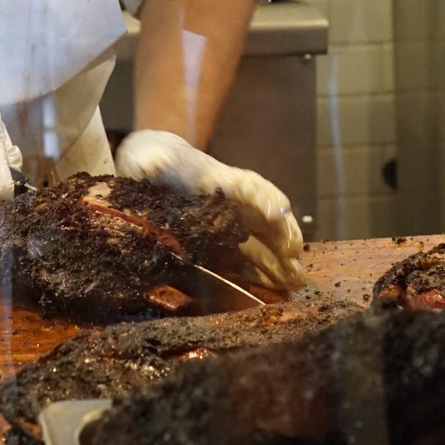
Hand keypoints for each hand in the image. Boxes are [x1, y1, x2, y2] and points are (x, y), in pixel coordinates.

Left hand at [115, 129, 304, 289]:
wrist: (151, 168)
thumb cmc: (153, 160)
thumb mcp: (148, 157)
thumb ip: (152, 162)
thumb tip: (153, 163)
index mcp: (218, 180)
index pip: (248, 186)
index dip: (264, 199)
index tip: (277, 212)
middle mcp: (234, 201)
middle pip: (268, 215)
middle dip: (284, 235)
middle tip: (294, 258)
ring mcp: (232, 222)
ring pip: (264, 240)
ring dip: (280, 260)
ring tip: (296, 281)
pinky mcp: (223, 241)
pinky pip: (248, 256)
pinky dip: (263, 271)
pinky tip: (276, 287)